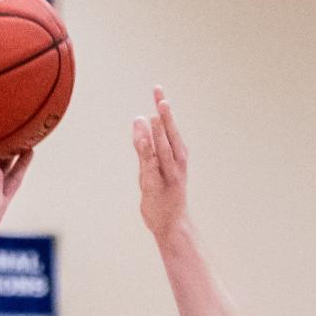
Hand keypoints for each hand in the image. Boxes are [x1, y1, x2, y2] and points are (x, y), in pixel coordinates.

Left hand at [133, 87, 188, 242]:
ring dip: (160, 133)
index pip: (169, 128)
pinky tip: (143, 138)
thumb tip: (139, 118)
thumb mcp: (150, 167)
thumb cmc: (162, 196)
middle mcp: (176, 163)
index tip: (158, 90)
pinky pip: (152, 166)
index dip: (164, 109)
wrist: (171, 225)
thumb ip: (144, 145)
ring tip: (154, 115)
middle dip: (166, 117)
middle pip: (170, 135)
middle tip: (161, 96)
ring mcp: (168, 175)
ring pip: (164, 150)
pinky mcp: (157, 186)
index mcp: (176, 156)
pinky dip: (148, 152)